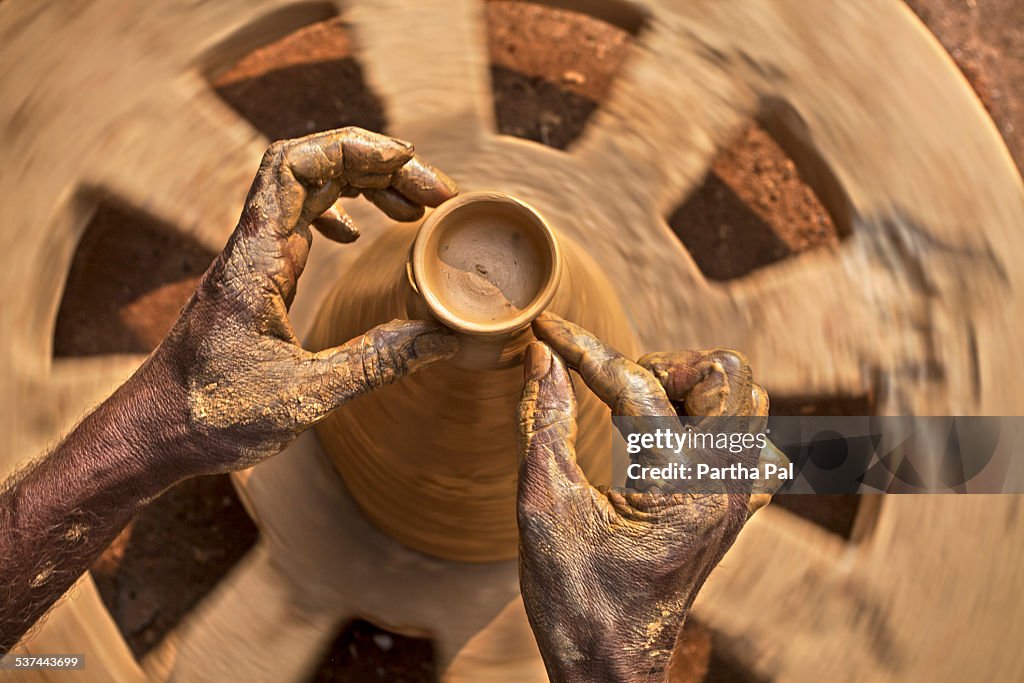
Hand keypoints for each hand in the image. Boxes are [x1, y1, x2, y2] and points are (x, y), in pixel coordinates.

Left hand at [137, 127, 458, 479]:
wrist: (154, 432)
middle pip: (314, 169)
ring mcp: (254, 260)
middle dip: (378, 166)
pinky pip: (300, 222)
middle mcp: (253, 247)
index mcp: (255, 260)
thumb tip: (443, 339)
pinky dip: (340, 213)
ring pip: (310, 192)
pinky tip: (360, 234)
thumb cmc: (213, 415)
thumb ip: (375, 365)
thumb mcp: (304, 396)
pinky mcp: (258, 278)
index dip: (352, 147)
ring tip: (415, 209)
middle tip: (437, 194)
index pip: (294, 165)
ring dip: (364, 187)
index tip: (406, 161)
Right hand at [515, 313, 785, 682]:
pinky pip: (753, 444)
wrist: (611, 668)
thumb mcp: (542, 508)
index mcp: (677, 485)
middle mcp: (723, 485)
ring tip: (642, 407)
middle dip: (662, 361)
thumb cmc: (574, 600)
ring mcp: (737, 499)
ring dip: (694, 387)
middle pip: (725, 373)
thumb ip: (543, 423)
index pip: (633, 385)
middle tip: (614, 383)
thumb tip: (542, 358)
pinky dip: (718, 426)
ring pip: (749, 399)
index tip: (546, 330)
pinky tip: (675, 442)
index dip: (580, 349)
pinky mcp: (735, 512)